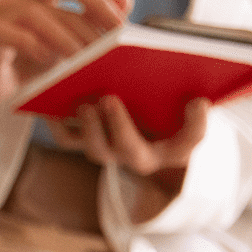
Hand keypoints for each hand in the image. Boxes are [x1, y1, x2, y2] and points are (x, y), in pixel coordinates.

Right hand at [0, 0, 131, 114]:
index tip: (121, 28)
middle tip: (107, 49)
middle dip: (90, 20)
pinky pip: (8, 33)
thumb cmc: (29, 60)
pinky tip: (46, 60)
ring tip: (80, 60)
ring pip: (36, 13)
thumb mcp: (67, 41)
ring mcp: (1, 14)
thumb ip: (93, 18)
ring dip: (64, 37)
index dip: (101, 1)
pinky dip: (31, 45)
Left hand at [49, 96, 209, 214]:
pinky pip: (66, 137)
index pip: (190, 140)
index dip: (195, 124)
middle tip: (110, 99)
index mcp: (173, 147)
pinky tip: (53, 98)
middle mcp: (138, 154)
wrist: (140, 120)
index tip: (197, 101)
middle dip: (120, 126)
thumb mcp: (187, 108)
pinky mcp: (84, 139)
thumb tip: (199, 97)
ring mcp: (109, 149)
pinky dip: (56, 121)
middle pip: (129, 150)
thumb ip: (196, 105)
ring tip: (84, 104)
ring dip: (88, 128)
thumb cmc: (169, 112)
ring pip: (95, 149)